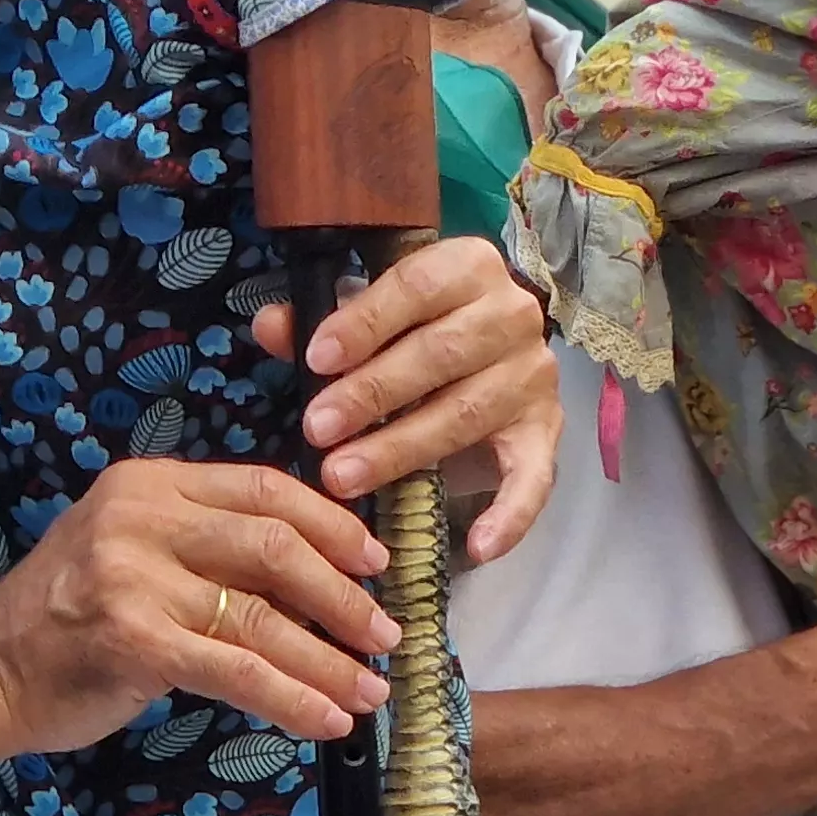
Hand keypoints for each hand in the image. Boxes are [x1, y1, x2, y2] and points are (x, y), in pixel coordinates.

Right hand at [0, 459, 398, 754]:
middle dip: (344, 594)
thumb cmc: (67, 616)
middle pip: (275, 547)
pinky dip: (291, 697)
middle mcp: (144, 518)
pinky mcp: (134, 640)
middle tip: (386, 632)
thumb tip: (313, 570)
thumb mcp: (131, 546)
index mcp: (153, 484)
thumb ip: (205, 541)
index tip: (375, 561)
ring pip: (262, 616)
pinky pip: (236, 670)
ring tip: (370, 688)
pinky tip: (325, 718)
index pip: (265, 489)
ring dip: (328, 658)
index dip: (332, 525)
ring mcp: (135, 578)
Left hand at [254, 236, 559, 560]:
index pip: (415, 288)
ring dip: (402, 450)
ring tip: (344, 477)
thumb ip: (321, 319)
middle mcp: (512, 315)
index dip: (364, 324)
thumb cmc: (417, 326)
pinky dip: (511, 515)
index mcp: (468, 268)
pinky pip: (535, 476)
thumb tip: (271, 326)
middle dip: (372, 394)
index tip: (315, 361)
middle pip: (441, 354)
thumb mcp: (373, 311)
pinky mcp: (545, 431)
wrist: (492, 347)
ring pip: (468, 413)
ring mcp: (533, 376)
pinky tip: (477, 547)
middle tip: (316, 430)